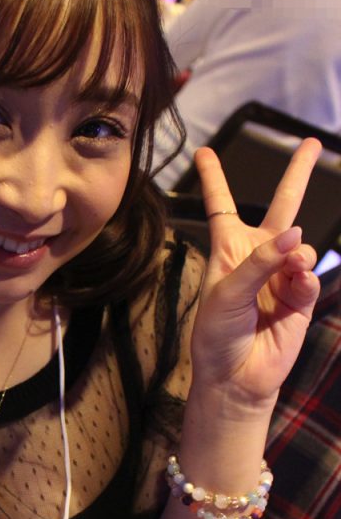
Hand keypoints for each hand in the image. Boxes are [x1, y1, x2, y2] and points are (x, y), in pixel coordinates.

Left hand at [189, 139, 321, 409]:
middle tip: (313, 143)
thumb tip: (297, 235)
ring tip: (288, 271)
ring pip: (302, 244)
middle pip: (280, 207)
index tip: (204, 152)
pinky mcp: (302, 296)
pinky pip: (310, 275)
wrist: (236, 375)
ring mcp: (282, 275)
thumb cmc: (217, 335)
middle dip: (297, 175)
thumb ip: (260, 262)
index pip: (220, 207)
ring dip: (296, 253)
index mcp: (228, 251)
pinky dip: (304, 279)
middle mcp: (257, 257)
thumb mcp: (225, 293)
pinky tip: (296, 288)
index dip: (214, 179)